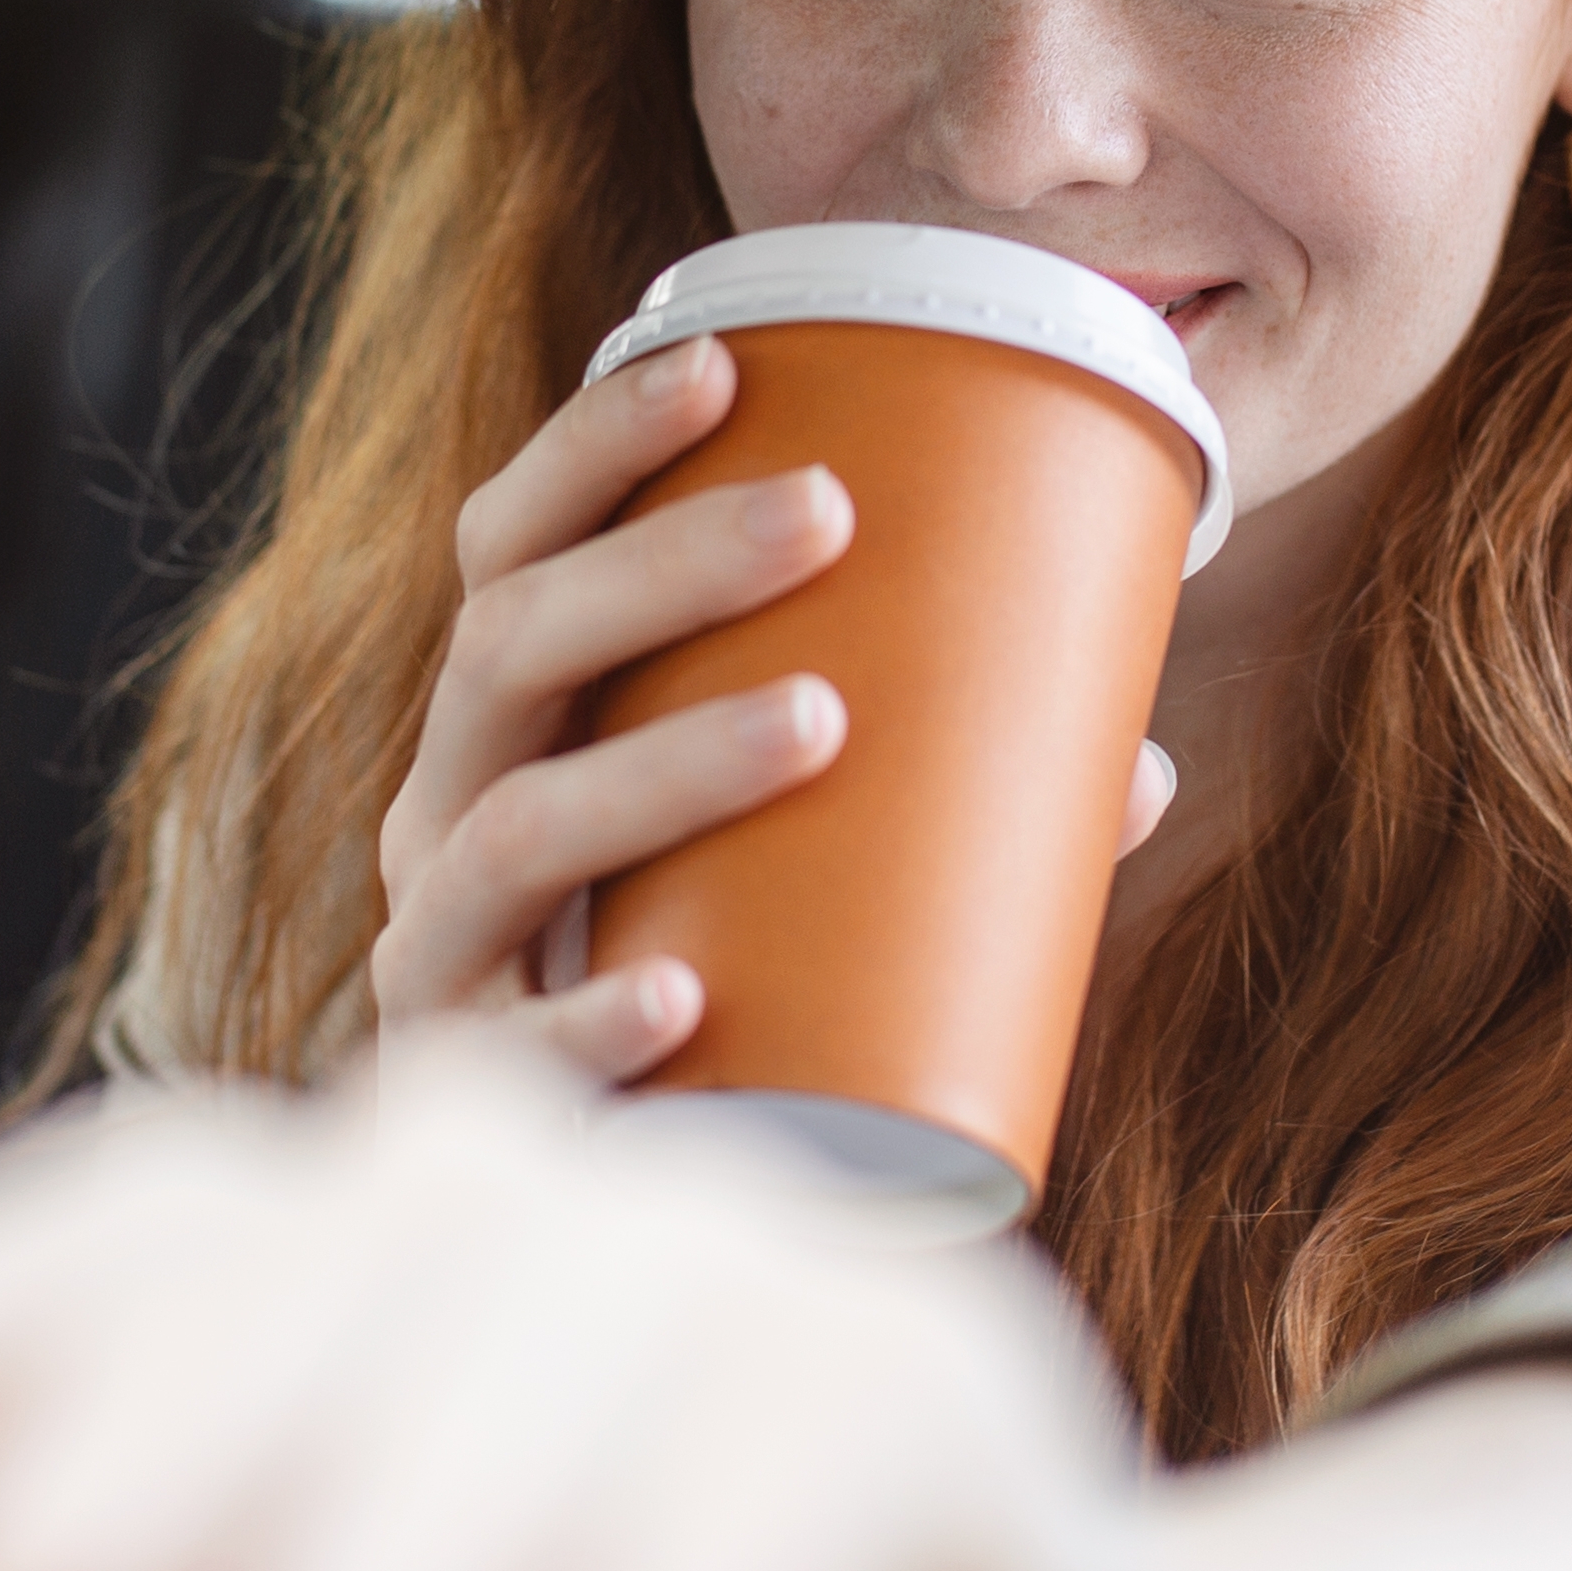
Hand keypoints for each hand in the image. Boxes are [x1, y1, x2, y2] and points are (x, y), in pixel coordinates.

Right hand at [367, 336, 1172, 1084]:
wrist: (594, 1207)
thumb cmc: (704, 985)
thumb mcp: (779, 866)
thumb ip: (927, 811)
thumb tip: (1135, 757)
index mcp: (504, 728)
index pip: (510, 546)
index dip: (594, 444)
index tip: (722, 363)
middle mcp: (442, 815)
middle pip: (509, 645)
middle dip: (664, 564)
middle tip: (827, 515)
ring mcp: (436, 951)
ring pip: (517, 827)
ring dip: (665, 762)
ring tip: (823, 718)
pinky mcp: (462, 1094)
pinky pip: (510, 1049)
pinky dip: (591, 1020)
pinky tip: (682, 997)